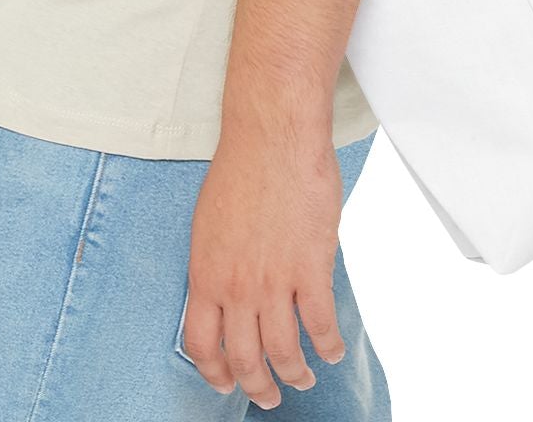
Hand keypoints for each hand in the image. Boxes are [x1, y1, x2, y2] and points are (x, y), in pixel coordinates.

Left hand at [180, 131, 347, 409]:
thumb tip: (226, 295)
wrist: (273, 137)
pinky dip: (328, 346)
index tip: (227, 383)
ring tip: (303, 377)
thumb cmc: (241, 169)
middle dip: (258, 387)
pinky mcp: (310, 269)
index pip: (202, 345)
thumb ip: (217, 265)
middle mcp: (236, 287)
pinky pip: (321, 326)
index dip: (215, 373)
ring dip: (295, 374)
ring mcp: (274, 282)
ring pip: (284, 353)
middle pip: (245, 359)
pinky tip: (331, 350)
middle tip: (269, 395)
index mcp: (205, 274)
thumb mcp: (209, 224)